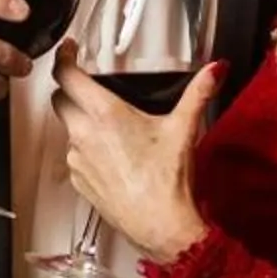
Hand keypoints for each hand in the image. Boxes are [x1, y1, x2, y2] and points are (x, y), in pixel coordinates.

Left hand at [48, 46, 223, 263]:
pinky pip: (75, 156)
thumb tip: (215, 70)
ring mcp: (78, 160)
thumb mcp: (184, 129)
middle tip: (89, 86)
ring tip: (109, 126)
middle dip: (71, 89)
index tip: (69, 51)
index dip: (64, 58)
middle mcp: (83, 135)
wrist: (161, 226)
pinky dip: (86, 149)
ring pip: (68, 129)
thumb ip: (199, 93)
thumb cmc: (167, 182)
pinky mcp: (79, 181)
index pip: (67, 76)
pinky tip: (112, 155)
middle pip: (61, 100)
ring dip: (80, 121)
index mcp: (104, 115)